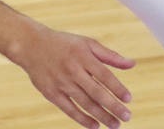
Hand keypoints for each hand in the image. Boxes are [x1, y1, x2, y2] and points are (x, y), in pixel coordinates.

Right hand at [13, 26, 134, 128]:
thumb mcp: (87, 43)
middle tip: (127, 117)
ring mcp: (61, 83)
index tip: (129, 99)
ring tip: (115, 125)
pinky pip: (69, 109)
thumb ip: (110, 55)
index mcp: (83, 56)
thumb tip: (132, 64)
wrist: (31, 45)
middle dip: (113, 106)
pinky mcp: (51, 93)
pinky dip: (82, 119)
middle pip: (96, 92)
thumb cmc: (64, 44)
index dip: (117, 88)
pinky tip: (95, 126)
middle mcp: (73, 70)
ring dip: (101, 116)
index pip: (104, 75)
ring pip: (84, 103)